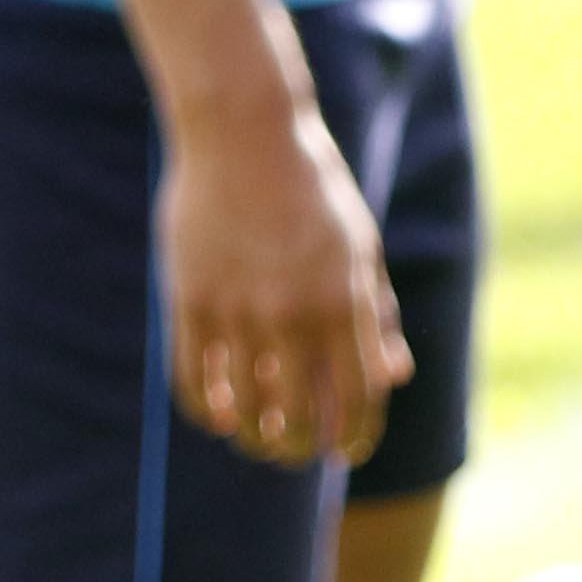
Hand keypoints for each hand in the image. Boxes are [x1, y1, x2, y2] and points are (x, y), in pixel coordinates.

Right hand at [159, 95, 406, 468]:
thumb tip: (392, 378)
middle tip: (297, 449)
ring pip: (244, 409)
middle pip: (299, 417)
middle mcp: (292, 313)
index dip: (354, 438)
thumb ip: (375, 316)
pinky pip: (192, 378)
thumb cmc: (311, 188)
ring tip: (257, 440)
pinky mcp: (188, 298)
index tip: (347, 451)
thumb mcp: (360, 248)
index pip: (357, 400)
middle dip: (302, 448)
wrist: (243, 131)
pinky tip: (218, 414)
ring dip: (254, 438)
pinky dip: (206, 409)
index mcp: (344, 302)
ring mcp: (236, 308)